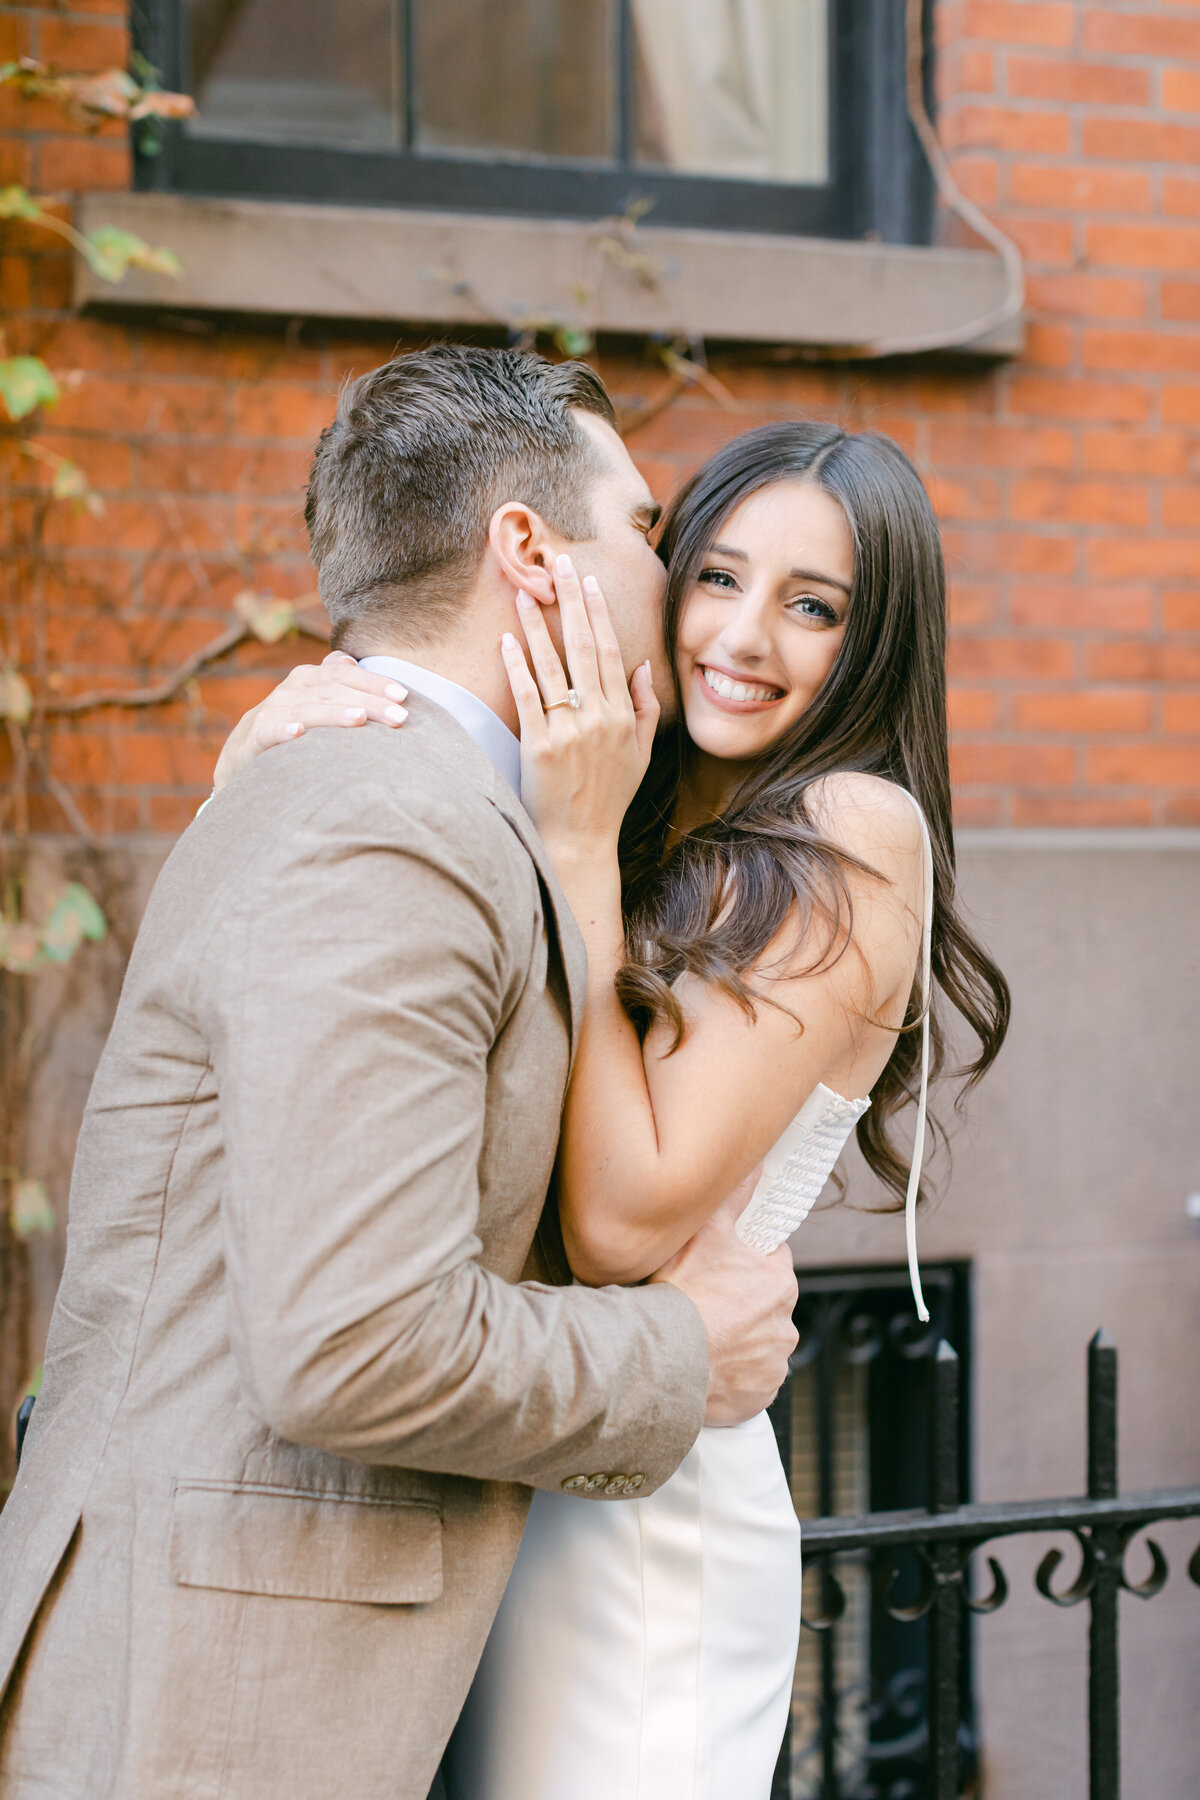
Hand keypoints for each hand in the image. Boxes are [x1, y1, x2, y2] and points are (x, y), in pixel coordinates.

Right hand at [212, 653, 407, 791]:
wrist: (242, 753)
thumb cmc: (288, 726)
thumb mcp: (310, 701)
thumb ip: (331, 682)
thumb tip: (348, 660)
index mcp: (308, 679)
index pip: (344, 674)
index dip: (373, 682)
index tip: (403, 695)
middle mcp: (290, 691)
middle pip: (333, 691)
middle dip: (369, 702)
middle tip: (398, 716)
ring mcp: (272, 712)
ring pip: (308, 710)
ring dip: (334, 714)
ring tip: (360, 719)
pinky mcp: (255, 738)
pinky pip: (271, 731)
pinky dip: (284, 731)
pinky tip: (298, 734)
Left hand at [500, 554, 658, 856]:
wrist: (581, 841)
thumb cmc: (609, 797)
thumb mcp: (640, 753)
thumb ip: (644, 708)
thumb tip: (641, 666)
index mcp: (622, 715)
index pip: (611, 652)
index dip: (599, 614)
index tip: (589, 583)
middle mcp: (597, 717)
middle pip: (583, 647)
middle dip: (571, 602)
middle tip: (560, 565)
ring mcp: (567, 730)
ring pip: (551, 665)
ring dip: (537, 625)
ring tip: (524, 592)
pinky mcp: (538, 745)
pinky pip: (526, 696)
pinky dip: (516, 665)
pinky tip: (507, 639)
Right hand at [652, 1207, 797, 1426]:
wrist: (664, 1361)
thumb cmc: (685, 1293)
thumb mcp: (707, 1232)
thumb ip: (735, 1195)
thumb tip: (755, 1163)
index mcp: (780, 1283)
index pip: (771, 1262)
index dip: (743, 1260)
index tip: (719, 1266)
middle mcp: (786, 1326)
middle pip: (763, 1306)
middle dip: (739, 1303)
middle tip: (703, 1302)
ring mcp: (773, 1364)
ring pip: (756, 1344)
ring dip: (736, 1340)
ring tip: (700, 1337)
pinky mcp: (759, 1396)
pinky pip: (749, 1381)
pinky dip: (732, 1375)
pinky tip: (707, 1366)